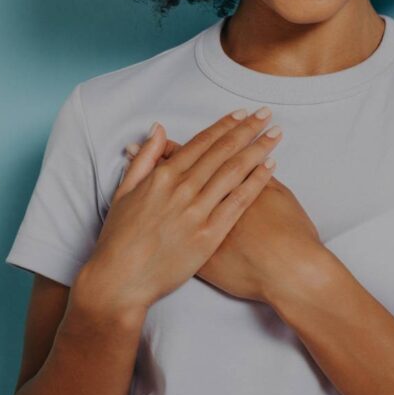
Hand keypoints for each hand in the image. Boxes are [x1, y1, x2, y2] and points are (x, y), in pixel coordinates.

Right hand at [79, 108, 284, 314]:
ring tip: (275, 133)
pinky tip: (270, 167)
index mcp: (163, 176)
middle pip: (222, 151)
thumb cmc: (119, 239)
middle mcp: (182, 189)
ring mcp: (197, 212)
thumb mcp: (124, 192)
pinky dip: (256, 182)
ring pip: (233, 172)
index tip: (242, 114)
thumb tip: (158, 129)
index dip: (224, 125)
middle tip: (267, 114)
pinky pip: (238, 203)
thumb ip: (145, 159)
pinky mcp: (209, 236)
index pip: (201, 143)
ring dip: (257, 149)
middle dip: (247, 130)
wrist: (120, 281)